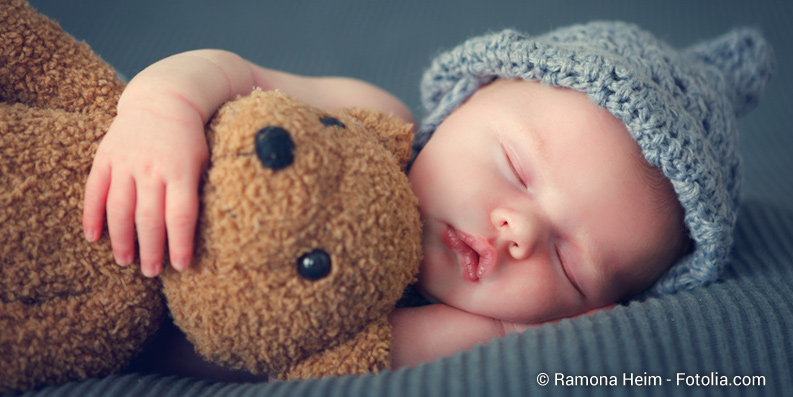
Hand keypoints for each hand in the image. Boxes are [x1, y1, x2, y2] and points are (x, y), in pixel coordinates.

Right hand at [82, 104, 207, 276]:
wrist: (164, 99)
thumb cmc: (190, 138)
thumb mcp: (203, 161)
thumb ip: (197, 192)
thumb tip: (195, 231)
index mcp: (181, 170)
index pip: (180, 214)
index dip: (180, 243)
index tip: (180, 266)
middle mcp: (152, 168)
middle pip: (149, 217)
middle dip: (150, 249)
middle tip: (151, 273)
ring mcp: (126, 162)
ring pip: (120, 208)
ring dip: (121, 239)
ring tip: (125, 262)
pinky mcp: (106, 157)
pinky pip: (95, 190)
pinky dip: (92, 216)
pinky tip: (93, 238)